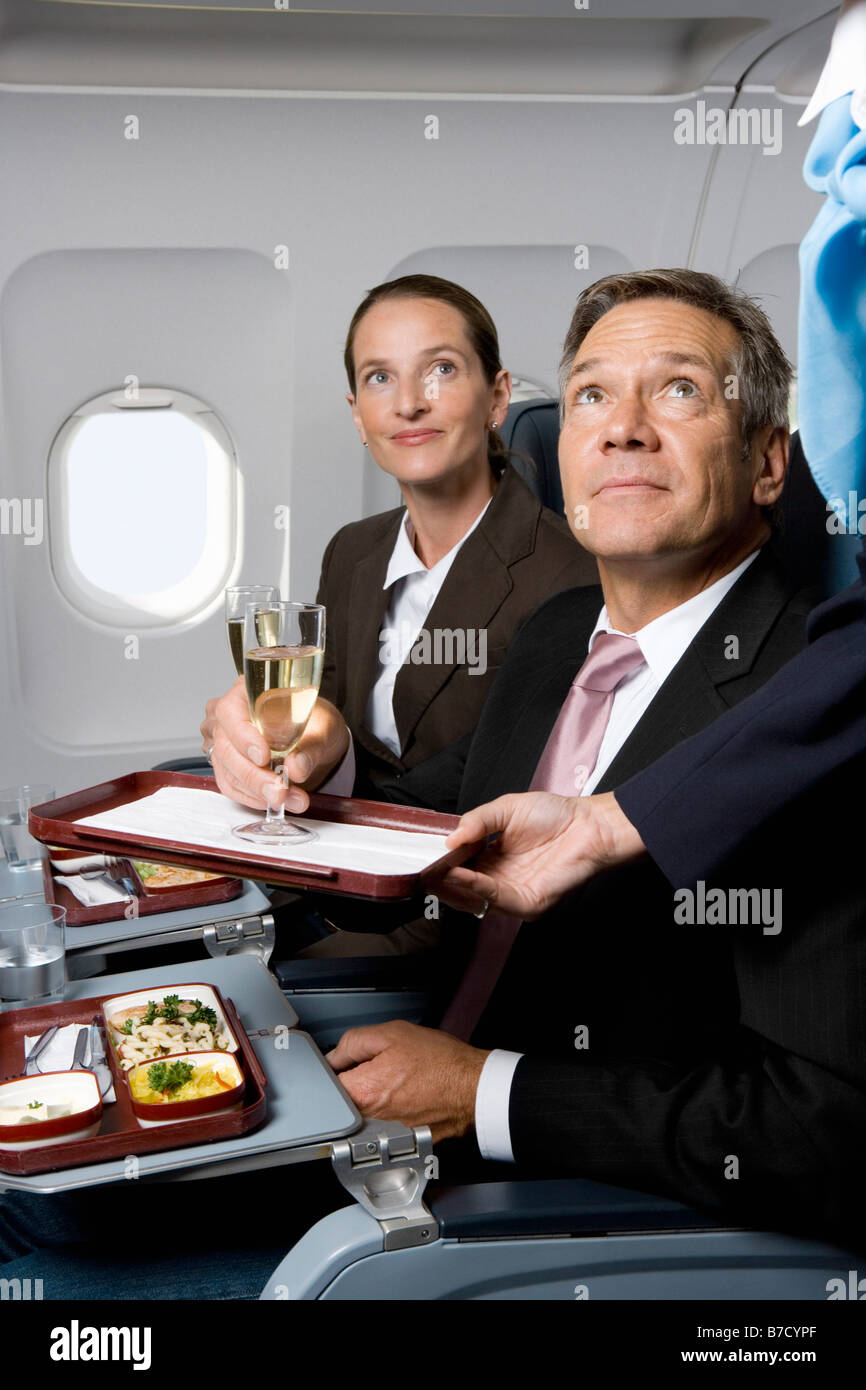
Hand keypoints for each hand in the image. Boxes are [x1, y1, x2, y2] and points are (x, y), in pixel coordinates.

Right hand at [201, 679, 349, 812]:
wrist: (317, 738)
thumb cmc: (316, 722)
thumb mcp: (323, 726)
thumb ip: (310, 746)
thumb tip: (296, 767)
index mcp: (248, 692)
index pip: (231, 712)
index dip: (243, 736)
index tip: (263, 757)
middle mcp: (230, 717)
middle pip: (227, 747)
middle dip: (254, 775)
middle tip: (279, 790)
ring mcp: (226, 743)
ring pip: (227, 770)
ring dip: (257, 791)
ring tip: (288, 799)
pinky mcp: (229, 766)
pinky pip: (231, 786)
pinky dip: (253, 798)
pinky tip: (274, 801)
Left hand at [325, 1020, 489, 1142]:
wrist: (473, 1087)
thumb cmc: (441, 1061)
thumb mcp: (392, 1033)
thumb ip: (353, 1042)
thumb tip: (334, 1055)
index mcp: (364, 1090)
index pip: (326, 1083)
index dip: (334, 1067)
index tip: (343, 1061)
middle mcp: (371, 1118)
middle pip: (343, 1100)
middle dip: (352, 1082)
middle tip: (374, 1067)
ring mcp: (387, 1131)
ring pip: (363, 1112)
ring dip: (370, 1096)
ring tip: (394, 1080)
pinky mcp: (402, 1138)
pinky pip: (383, 1122)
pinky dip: (390, 1109)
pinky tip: (406, 1094)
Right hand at [439, 790, 645, 918]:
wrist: (590, 825)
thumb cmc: (556, 815)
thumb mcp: (505, 809)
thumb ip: (476, 822)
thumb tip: (449, 839)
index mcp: (492, 857)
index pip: (459, 866)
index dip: (441, 862)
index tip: (423, 855)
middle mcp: (500, 878)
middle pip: (461, 888)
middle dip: (441, 879)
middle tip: (423, 867)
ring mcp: (513, 893)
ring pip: (473, 898)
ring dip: (453, 885)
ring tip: (437, 870)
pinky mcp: (527, 903)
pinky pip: (495, 899)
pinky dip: (475, 888)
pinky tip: (462, 874)